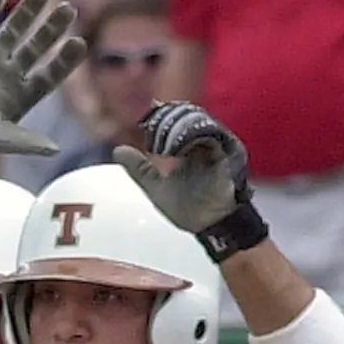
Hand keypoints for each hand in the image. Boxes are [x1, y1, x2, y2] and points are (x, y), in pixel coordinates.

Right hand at [0, 0, 84, 159]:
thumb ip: (26, 140)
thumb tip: (55, 150)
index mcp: (21, 95)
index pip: (49, 75)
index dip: (64, 60)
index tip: (78, 42)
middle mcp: (9, 74)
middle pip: (36, 46)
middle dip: (51, 29)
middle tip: (69, 9)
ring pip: (12, 29)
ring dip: (27, 11)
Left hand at [114, 100, 253, 235]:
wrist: (209, 228)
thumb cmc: (188, 210)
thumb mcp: (155, 186)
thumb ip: (139, 168)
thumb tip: (117, 150)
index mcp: (189, 146)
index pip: (175, 119)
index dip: (160, 117)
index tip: (144, 120)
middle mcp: (204, 141)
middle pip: (186, 114)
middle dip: (167, 119)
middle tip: (151, 125)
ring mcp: (217, 144)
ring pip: (197, 120)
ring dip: (176, 126)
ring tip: (161, 142)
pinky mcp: (226, 151)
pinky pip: (210, 133)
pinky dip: (191, 135)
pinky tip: (174, 147)